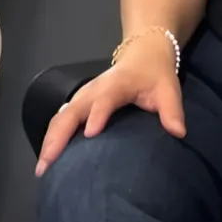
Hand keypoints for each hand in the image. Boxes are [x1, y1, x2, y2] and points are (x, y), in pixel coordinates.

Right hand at [35, 33, 184, 173]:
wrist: (143, 52)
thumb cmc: (156, 74)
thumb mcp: (169, 89)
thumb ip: (172, 111)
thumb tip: (178, 133)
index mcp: (116, 85)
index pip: (105, 99)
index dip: (98, 114)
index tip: (90, 134)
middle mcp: (94, 90)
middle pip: (71, 111)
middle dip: (58, 136)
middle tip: (48, 164)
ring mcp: (84, 96)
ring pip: (61, 117)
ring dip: (49, 140)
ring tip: (42, 168)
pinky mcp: (79, 103)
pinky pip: (61, 119)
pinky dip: (52, 137)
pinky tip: (48, 158)